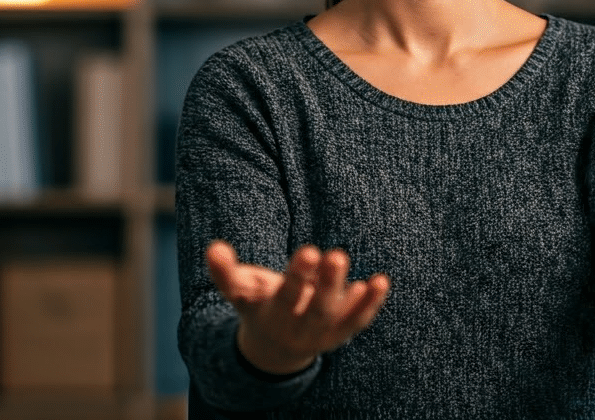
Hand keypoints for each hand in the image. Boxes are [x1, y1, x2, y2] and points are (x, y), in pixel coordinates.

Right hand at [205, 240, 390, 374]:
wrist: (274, 346)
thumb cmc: (258, 305)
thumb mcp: (240, 291)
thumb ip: (224, 272)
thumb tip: (213, 249)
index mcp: (271, 316)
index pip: (285, 297)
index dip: (297, 276)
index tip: (309, 250)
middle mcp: (298, 329)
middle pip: (316, 311)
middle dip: (327, 285)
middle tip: (337, 255)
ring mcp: (321, 334)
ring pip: (339, 318)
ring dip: (356, 299)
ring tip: (374, 279)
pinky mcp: (339, 334)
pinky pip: (357, 322)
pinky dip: (370, 305)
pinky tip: (380, 282)